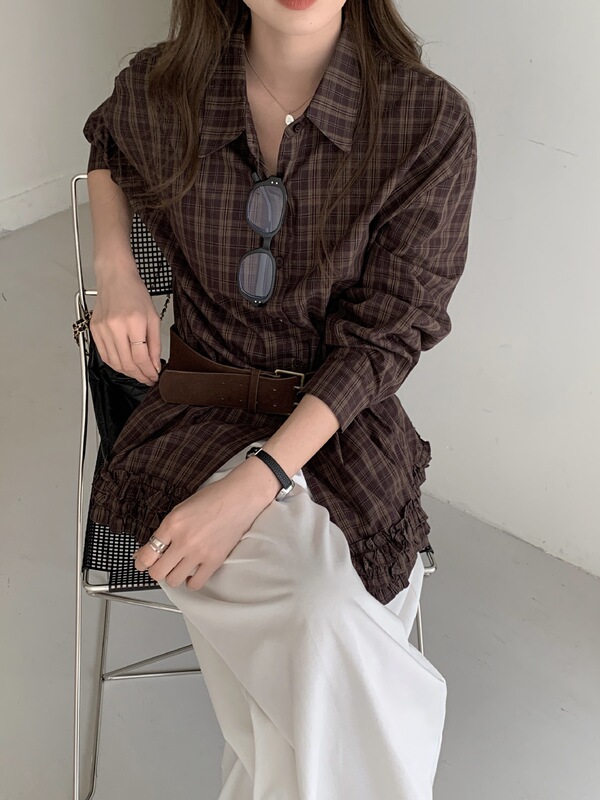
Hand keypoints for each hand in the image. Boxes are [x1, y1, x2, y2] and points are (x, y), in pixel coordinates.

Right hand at [90, 261, 161, 385]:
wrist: (115, 277)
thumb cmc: (135, 293)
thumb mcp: (153, 317)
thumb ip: (154, 344)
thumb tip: (154, 365)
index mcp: (134, 322)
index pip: (141, 357)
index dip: (148, 372)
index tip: (154, 377)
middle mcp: (115, 327)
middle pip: (127, 363)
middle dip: (139, 376)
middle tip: (147, 379)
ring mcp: (102, 329)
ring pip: (114, 363)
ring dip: (127, 373)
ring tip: (138, 374)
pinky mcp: (94, 330)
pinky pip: (104, 355)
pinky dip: (115, 364)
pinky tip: (125, 365)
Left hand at [132, 457, 279, 589]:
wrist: (240, 497)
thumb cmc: (213, 498)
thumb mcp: (181, 509)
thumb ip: (166, 530)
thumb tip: (150, 548)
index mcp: (172, 524)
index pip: (146, 554)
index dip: (141, 562)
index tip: (142, 563)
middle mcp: (183, 540)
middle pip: (157, 572)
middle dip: (155, 570)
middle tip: (160, 565)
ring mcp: (199, 553)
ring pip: (173, 580)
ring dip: (172, 576)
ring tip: (178, 568)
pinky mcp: (214, 560)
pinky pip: (195, 583)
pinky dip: (190, 582)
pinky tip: (191, 573)